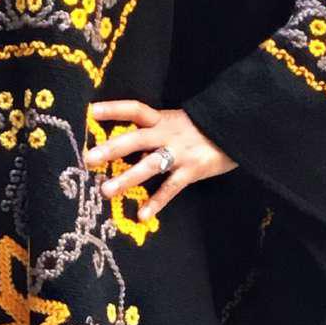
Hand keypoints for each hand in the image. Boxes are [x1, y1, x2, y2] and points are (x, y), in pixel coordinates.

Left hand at [84, 100, 236, 220]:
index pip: (135, 110)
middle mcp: (167, 134)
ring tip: (106, 191)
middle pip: (136, 139)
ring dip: (127, 178)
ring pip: (150, 165)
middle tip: (89, 159)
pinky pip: (171, 188)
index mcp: (161, 120)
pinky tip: (142, 215)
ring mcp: (180, 153)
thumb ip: (152, 133)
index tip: (91, 111)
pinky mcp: (192, 171)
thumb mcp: (174, 123)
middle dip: (112, 149)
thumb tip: (122, 147)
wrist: (236, 129)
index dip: (114, 109)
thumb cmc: (199, 129)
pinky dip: (157, 202)